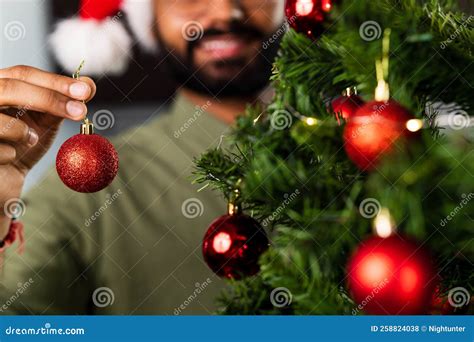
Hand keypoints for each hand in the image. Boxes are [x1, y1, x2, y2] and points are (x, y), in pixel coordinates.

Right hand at [0, 65, 95, 236]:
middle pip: (11, 88)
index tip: (85, 90)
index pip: (23, 74)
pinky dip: (12, 155)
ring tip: (30, 140)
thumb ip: (63, 102)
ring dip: (24, 132)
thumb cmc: (23, 144)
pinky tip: (11, 158)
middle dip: (49, 99)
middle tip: (80, 110)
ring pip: (0, 119)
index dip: (55, 81)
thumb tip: (88, 84)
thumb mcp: (45, 121)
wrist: (4, 177)